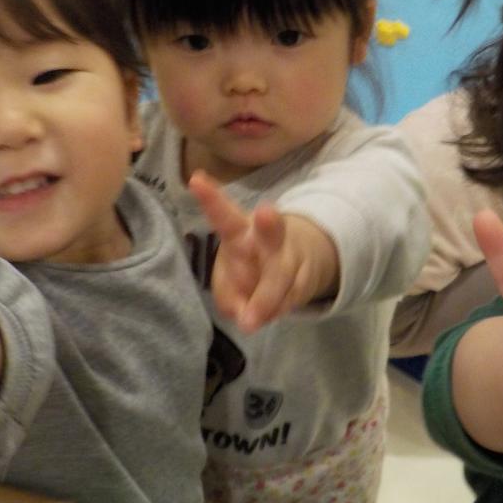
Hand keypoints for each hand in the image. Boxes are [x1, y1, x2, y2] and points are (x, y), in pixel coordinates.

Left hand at [189, 170, 337, 332]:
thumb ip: (229, 294)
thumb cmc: (248, 264)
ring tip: (250, 321)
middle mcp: (269, 239)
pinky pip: (287, 301)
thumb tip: (245, 314)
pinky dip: (271, 313)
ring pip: (281, 275)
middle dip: (269, 223)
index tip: (196, 180)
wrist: (299, 263)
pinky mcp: (305, 281)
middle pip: (270, 231)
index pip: (225, 215)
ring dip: (267, 296)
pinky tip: (260, 319)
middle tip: (266, 213)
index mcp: (240, 230)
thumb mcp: (229, 278)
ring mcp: (292, 259)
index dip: (211, 199)